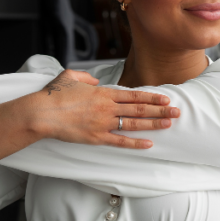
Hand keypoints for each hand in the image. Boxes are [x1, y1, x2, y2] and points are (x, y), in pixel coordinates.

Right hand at [30, 70, 179, 148]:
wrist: (42, 113)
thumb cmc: (53, 95)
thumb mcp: (69, 77)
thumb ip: (85, 77)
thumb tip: (95, 80)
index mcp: (102, 92)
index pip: (133, 94)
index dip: (152, 96)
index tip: (166, 98)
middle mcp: (107, 107)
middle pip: (139, 108)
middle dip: (160, 110)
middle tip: (177, 112)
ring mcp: (103, 123)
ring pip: (134, 123)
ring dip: (153, 124)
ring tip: (169, 124)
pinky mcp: (96, 137)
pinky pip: (120, 141)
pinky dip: (135, 143)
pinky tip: (149, 143)